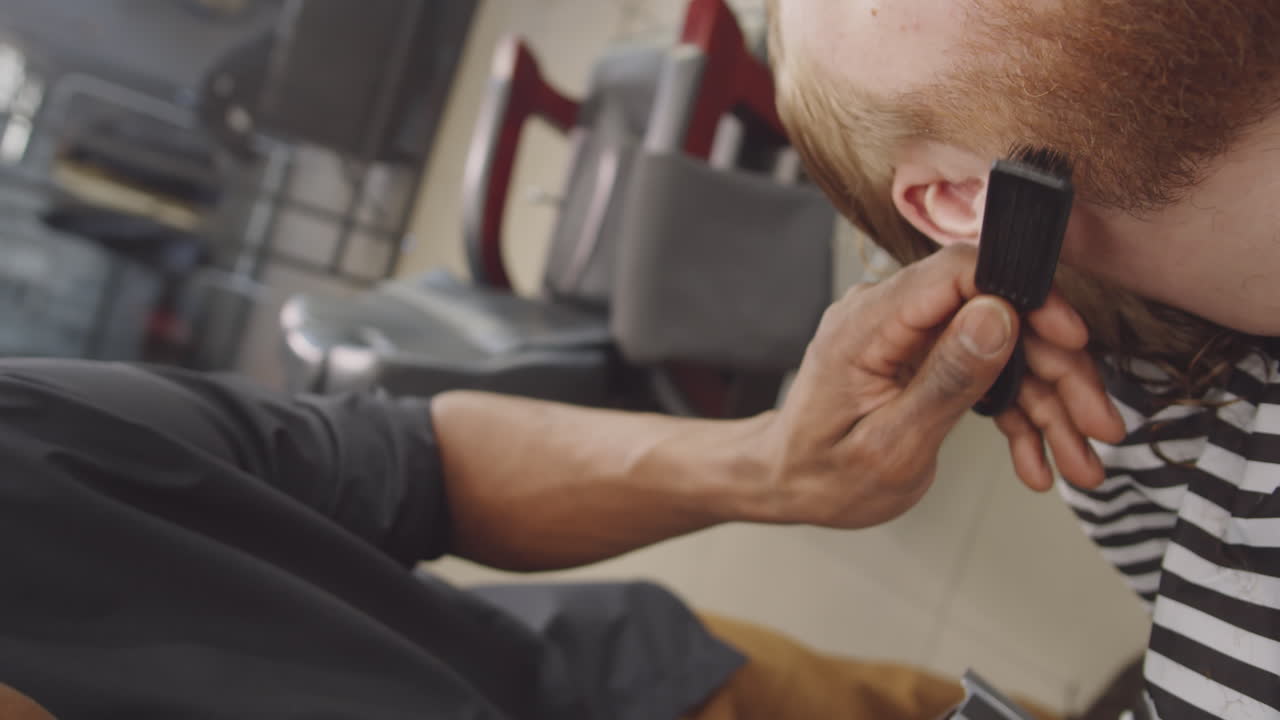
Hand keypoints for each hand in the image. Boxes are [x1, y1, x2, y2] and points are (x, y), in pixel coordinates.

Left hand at [754, 245, 1124, 529]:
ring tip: (1082, 464)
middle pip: (995, 314)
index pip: (958, 272)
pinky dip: (1018, 414)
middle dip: (1056, 371)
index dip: (1025, 296)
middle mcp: (890, 316)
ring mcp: (909, 336)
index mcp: (868, 324)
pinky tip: (1039, 460)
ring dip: (1049, 405)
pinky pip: (986, 372)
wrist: (789, 487)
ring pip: (1003, 349)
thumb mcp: (890, 445)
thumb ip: (945, 379)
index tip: (1072, 340)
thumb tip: (998, 314)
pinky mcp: (924, 357)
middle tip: (1099, 427)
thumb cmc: (823, 474)